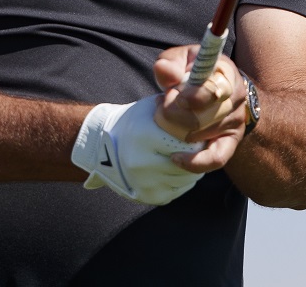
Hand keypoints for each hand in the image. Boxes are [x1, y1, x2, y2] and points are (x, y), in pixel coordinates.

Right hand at [71, 98, 203, 205]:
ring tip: (183, 156)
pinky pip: (179, 189)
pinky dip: (181, 180)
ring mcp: (146, 183)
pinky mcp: (150, 197)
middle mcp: (143, 163)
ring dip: (191, 168)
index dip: (195, 139)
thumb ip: (177, 111)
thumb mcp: (151, 108)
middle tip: (195, 147)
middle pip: (188, 162)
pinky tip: (173, 169)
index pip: (186, 142)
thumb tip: (202, 111)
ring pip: (187, 178)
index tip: (198, 135)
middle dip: (195, 155)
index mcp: (145, 136)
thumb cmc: (133, 122)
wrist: (103, 148)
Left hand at [152, 45, 249, 172]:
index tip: (174, 95)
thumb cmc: (195, 73)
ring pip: (202, 135)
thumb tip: (164, 70)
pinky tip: (175, 157)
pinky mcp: (230, 142)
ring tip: (163, 119)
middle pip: (204, 116)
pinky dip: (195, 162)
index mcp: (226, 73)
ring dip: (175, 130)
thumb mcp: (182, 59)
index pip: (215, 88)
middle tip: (161, 106)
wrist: (216, 91)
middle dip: (174, 114)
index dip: (193, 95)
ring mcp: (235, 122)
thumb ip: (171, 62)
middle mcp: (236, 98)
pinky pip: (216, 159)